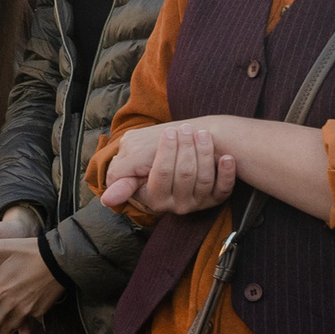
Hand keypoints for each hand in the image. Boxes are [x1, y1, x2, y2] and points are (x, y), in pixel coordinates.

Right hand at [100, 121, 236, 214]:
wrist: (183, 159)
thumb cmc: (153, 160)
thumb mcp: (132, 169)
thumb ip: (122, 180)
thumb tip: (107, 200)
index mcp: (154, 198)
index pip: (160, 175)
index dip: (166, 153)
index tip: (169, 132)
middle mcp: (175, 204)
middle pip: (184, 174)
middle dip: (186, 148)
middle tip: (186, 128)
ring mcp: (197, 202)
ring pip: (203, 178)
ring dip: (205, 152)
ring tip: (202, 134)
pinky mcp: (216, 199)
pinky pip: (224, 189)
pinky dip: (227, 172)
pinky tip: (226, 157)